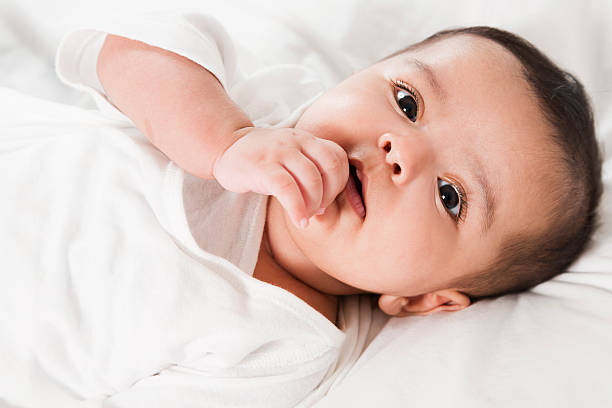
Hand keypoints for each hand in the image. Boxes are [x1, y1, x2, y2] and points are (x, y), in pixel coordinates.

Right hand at [212, 127, 348, 227]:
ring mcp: (279, 152)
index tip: (328, 199)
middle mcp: (297, 141)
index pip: (338, 157)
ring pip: (311, 179)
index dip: (339, 183)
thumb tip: (333, 204)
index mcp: (308, 139)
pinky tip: (299, 220)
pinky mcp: (262, 166)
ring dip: (314, 204)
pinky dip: (297, 208)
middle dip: (329, 195)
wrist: (228, 148)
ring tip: (306, 216)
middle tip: (318, 210)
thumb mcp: (293, 157)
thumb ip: (314, 170)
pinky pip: (287, 188)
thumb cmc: (266, 160)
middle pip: (330, 168)